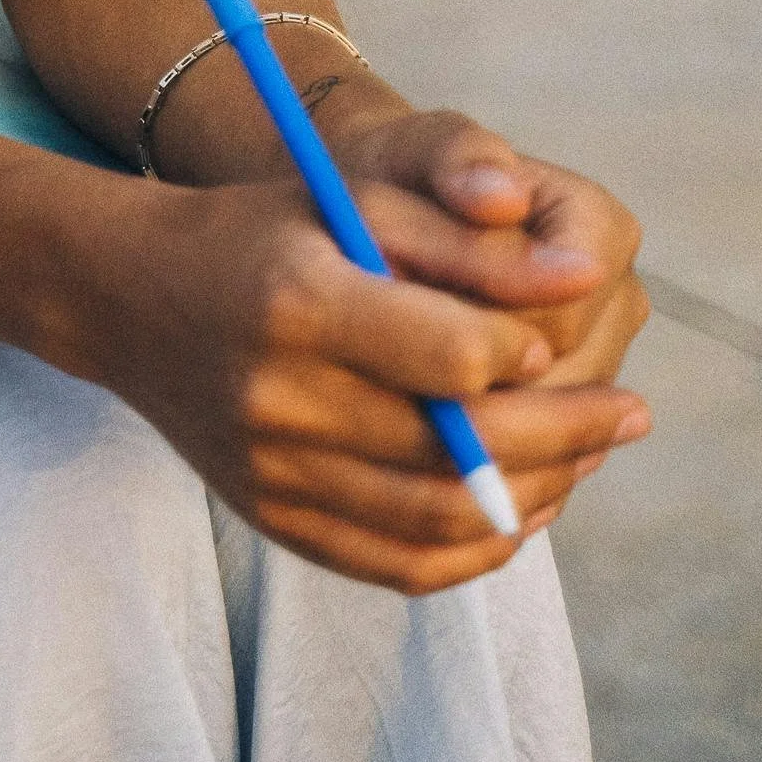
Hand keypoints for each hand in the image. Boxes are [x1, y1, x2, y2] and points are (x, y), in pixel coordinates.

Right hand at [86, 153, 651, 595]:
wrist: (130, 296)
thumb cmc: (262, 229)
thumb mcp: (351, 197)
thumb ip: (466, 240)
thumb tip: (581, 287)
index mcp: (297, 301)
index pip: (453, 358)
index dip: (524, 354)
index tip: (558, 340)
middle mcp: (277, 398)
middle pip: (459, 451)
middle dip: (569, 436)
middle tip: (631, 414)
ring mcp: (270, 472)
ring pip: (441, 521)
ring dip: (539, 495)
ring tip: (589, 456)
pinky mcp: (273, 518)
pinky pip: (400, 564)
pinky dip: (477, 549)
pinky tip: (521, 506)